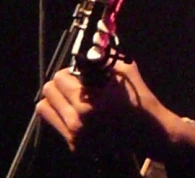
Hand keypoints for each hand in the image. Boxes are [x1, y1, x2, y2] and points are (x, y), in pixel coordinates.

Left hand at [35, 60, 194, 158]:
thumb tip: (90, 47)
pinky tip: (81, 114)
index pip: (59, 78)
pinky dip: (64, 115)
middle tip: (77, 85)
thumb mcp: (126, 72)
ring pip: (45, 109)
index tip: (81, 74)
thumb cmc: (139, 101)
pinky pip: (55, 123)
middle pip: (48, 92)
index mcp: (88, 103)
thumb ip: (104, 59)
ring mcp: (75, 137)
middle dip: (62, 84)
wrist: (149, 133)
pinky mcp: (75, 147)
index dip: (71, 72)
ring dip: (57, 100)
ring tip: (74, 99)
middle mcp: (76, 122)